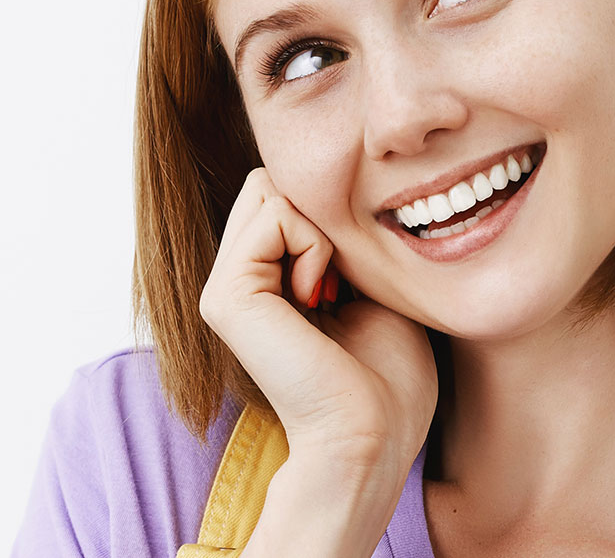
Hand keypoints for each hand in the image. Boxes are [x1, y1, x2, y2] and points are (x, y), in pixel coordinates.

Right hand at [199, 167, 437, 473]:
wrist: (374, 433)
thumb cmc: (388, 371)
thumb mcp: (369, 284)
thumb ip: (339, 238)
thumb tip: (333, 189)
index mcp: (268, 280)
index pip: (283, 193)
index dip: (331, 214)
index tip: (353, 276)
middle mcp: (240, 280)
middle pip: (268, 181)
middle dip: (318, 211)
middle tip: (339, 275)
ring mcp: (226, 286)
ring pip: (267, 186)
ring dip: (319, 228)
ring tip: (329, 288)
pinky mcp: (226, 295)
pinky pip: (273, 214)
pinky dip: (314, 244)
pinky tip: (318, 295)